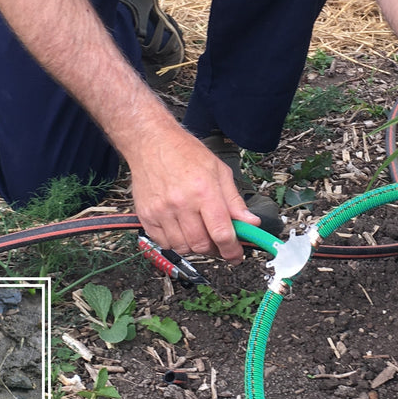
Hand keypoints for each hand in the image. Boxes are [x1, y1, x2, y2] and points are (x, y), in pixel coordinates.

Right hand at [127, 127, 258, 260]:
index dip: (232, 250)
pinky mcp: (146, 216)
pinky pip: (163, 243)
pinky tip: (181, 229)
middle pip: (202, 245)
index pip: (221, 232)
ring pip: (183, 247)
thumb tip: (251, 223)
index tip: (236, 256)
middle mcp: (181, 203)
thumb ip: (234, 201)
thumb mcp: (219, 171)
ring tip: (200, 232)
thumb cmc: (186, 153)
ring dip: (195, 247)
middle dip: (215, 250)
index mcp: (204, 191)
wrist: (151, 143)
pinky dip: (175, 242)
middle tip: (219, 243)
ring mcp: (161, 211)